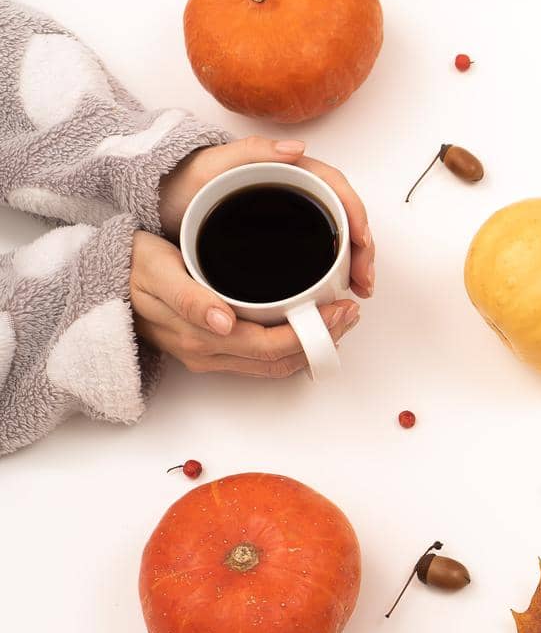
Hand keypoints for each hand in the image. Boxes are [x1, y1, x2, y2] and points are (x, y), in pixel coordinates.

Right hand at [131, 231, 360, 377]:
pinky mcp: (210, 348)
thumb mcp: (157, 271)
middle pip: (280, 362)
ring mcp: (209, 355)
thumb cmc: (130, 267)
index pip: (273, 348)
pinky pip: (259, 358)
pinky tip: (307, 324)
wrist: (98, 278)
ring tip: (338, 318)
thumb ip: (189, 297)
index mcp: (201, 337)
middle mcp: (209, 354)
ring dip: (310, 346)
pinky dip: (291, 345)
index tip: (342, 309)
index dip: (314, 334)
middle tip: (350, 312)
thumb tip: (225, 321)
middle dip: (322, 341)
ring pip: (273, 364)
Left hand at [159, 136, 375, 297]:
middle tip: (364, 282)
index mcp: (291, 172)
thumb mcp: (214, 163)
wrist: (158, 201)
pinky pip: (315, 256)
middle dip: (362, 251)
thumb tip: (298, 149)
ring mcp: (290, 218)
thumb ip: (253, 151)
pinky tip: (333, 291)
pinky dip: (331, 274)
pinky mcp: (279, 241)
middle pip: (344, 219)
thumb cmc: (184, 181)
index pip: (337, 191)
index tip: (362, 243)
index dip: (355, 216)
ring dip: (353, 265)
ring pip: (335, 240)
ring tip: (356, 291)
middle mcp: (297, 194)